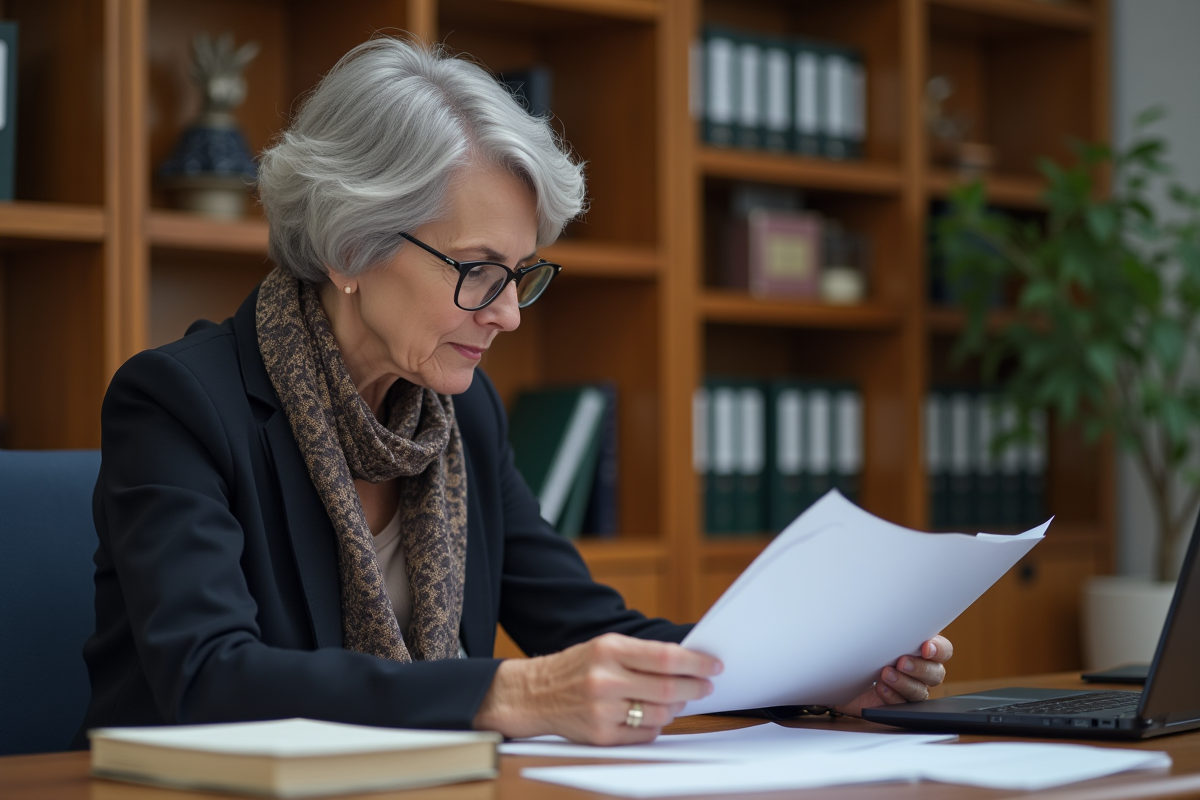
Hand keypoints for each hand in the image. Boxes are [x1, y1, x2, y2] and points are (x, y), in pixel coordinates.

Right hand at [472, 633, 722, 744]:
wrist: (534, 693)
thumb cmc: (577, 666)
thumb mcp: (604, 646)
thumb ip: (642, 654)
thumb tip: (687, 664)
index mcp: (609, 650)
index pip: (665, 657)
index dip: (696, 663)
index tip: (713, 665)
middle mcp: (605, 679)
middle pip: (668, 688)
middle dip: (695, 688)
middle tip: (706, 686)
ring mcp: (603, 710)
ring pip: (660, 714)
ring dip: (676, 707)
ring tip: (679, 699)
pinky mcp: (601, 735)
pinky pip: (645, 734)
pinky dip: (657, 726)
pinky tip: (655, 715)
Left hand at [834, 635, 952, 716]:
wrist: (843, 671)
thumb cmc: (865, 645)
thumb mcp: (876, 630)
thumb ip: (889, 626)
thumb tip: (888, 604)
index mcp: (922, 649)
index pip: (943, 650)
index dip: (939, 649)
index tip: (926, 647)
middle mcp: (922, 670)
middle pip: (936, 673)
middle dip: (919, 668)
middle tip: (901, 662)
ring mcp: (911, 689)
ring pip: (920, 691)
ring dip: (904, 683)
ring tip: (885, 675)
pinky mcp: (897, 704)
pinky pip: (901, 705)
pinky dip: (891, 696)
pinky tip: (880, 688)